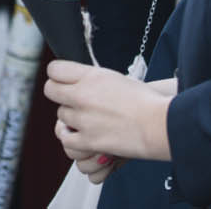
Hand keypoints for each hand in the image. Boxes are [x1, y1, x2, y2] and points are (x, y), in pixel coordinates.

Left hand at [46, 60, 170, 170]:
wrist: (159, 123)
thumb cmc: (144, 100)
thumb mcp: (115, 78)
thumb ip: (92, 79)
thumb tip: (76, 80)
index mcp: (91, 75)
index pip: (54, 69)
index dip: (58, 75)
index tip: (63, 80)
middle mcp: (82, 94)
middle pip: (51, 91)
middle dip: (60, 95)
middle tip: (72, 100)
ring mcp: (83, 119)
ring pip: (60, 116)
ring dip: (70, 119)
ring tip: (86, 121)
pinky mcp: (88, 140)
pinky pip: (66, 140)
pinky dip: (74, 140)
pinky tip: (83, 137)